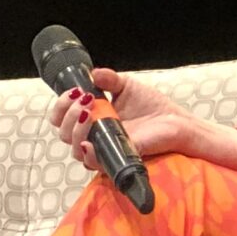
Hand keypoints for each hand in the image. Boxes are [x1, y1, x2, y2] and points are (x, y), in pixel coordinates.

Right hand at [46, 72, 194, 171]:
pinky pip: (94, 162)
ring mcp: (104, 149)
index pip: (63, 118)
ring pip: (75, 149)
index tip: (73, 92)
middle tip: (83, 100)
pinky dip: (88, 152)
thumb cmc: (152, 107)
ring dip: (75, 129)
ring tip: (88, 111)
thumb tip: (92, 73)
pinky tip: (90, 140)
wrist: (176, 122)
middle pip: (63, 134)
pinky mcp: (116, 159)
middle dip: (66, 114)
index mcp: (93, 119)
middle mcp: (95, 136)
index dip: (60, 107)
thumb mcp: (126, 86)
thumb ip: (108, 79)